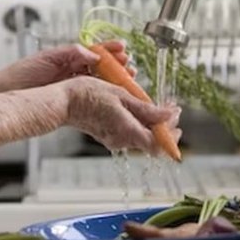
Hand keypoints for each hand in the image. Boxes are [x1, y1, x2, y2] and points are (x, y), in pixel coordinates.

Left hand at [0, 41, 134, 92]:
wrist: (6, 92)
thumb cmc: (22, 73)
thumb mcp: (48, 57)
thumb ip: (72, 53)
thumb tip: (93, 53)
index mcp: (69, 57)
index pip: (95, 51)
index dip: (110, 50)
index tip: (123, 49)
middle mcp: (73, 71)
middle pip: (102, 67)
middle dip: (118, 66)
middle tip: (130, 67)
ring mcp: (73, 86)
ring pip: (100, 82)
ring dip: (115, 80)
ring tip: (127, 79)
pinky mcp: (70, 100)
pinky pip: (91, 96)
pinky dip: (104, 95)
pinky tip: (113, 96)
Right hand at [62, 76, 182, 155]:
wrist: (63, 101)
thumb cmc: (88, 95)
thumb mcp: (121, 96)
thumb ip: (146, 109)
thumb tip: (168, 115)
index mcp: (127, 131)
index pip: (158, 145)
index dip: (171, 135)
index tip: (176, 116)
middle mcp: (121, 140)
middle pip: (151, 141)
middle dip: (164, 126)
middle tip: (170, 110)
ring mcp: (113, 139)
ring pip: (141, 136)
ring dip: (152, 123)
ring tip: (154, 105)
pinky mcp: (107, 135)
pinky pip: (129, 132)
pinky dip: (138, 122)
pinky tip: (137, 108)